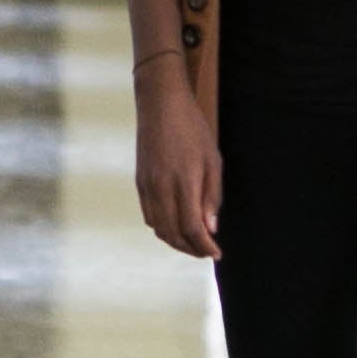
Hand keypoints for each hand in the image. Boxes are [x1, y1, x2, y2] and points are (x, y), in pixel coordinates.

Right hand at [135, 65, 222, 256]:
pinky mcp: (139, 182)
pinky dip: (163, 227)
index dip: (205, 246)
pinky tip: (176, 225)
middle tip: (207, 251)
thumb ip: (212, 196)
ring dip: (176, 241)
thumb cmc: (192, 129)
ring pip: (159, 228)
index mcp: (183, 182)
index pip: (192, 228)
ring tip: (193, 242)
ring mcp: (147, 186)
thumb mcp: (212, 160)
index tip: (217, 253)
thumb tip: (210, 228)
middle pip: (173, 234)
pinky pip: (149, 215)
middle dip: (191, 249)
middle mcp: (161, 188)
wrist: (160, 104)